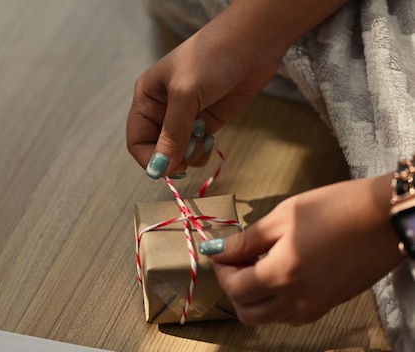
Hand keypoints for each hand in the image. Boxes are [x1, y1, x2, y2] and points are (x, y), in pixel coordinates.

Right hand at [125, 9, 280, 178]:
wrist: (252, 42)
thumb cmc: (211, 57)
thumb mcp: (185, 94)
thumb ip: (172, 134)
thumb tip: (159, 168)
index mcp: (147, 98)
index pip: (137, 140)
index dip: (148, 158)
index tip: (166, 168)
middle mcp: (163, 109)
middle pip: (158, 149)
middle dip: (172, 157)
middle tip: (189, 154)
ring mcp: (186, 116)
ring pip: (179, 152)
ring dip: (190, 154)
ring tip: (204, 138)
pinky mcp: (207, 121)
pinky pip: (197, 148)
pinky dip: (203, 150)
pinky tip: (211, 138)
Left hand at [202, 174, 404, 324]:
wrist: (384, 217)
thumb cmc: (334, 209)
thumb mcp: (282, 217)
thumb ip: (246, 240)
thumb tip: (216, 251)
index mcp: (281, 276)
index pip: (235, 288)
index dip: (221, 270)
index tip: (221, 252)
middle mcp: (297, 300)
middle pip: (248, 313)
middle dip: (234, 290)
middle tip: (236, 262)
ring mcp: (316, 305)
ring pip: (270, 318)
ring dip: (255, 299)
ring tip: (258, 267)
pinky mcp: (331, 304)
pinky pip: (293, 316)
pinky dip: (277, 304)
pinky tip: (281, 277)